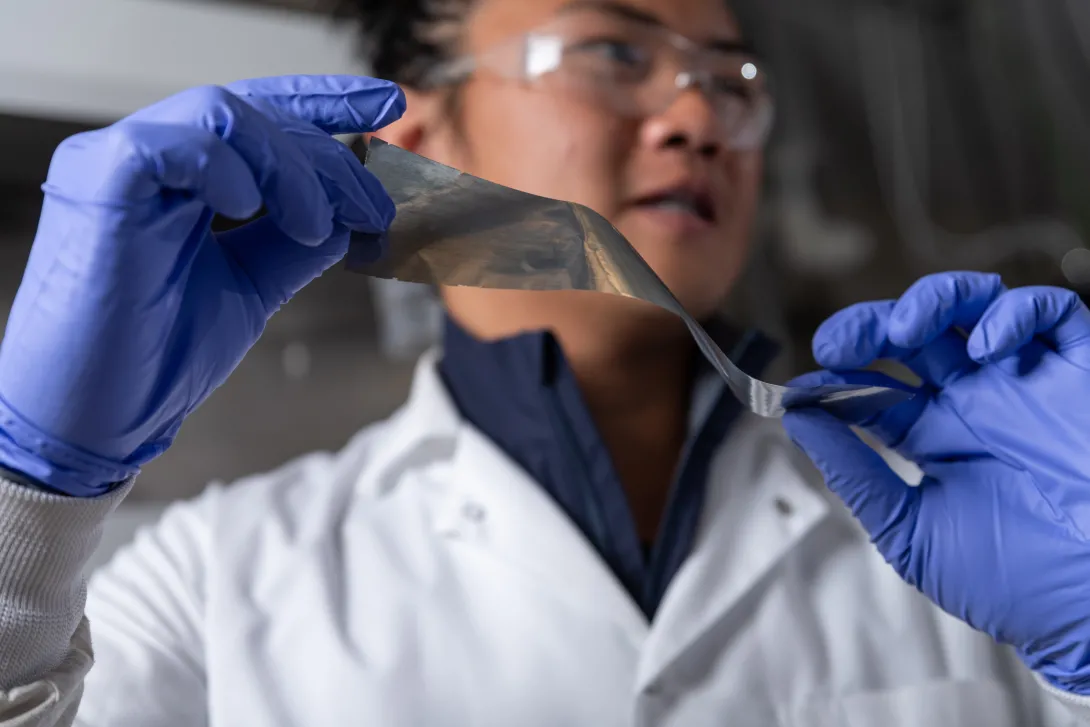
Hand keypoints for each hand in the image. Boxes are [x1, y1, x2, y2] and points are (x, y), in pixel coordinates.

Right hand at [0, 75, 404, 495]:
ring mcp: (117, 164)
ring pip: (222, 115)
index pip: (257, 115)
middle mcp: (146, 158)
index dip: (324, 103)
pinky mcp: (99, 184)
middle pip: (252, 112)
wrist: (100, 419)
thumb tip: (345, 217)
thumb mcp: (249, 287)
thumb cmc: (156, 357)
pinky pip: (174, 145)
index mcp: (178, 177)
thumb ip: (292, 246)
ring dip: (291, 167)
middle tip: (374, 203)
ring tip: (316, 226)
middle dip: (328, 154)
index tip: (388, 106)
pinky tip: (254, 209)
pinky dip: (228, 169)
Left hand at [782, 271, 1089, 692]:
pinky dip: (1014, 312)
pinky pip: (1052, 314)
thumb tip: (798, 419)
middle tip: (839, 344)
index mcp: (934, 436)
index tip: (804, 387)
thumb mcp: (910, 532)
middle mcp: (974, 402)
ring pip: (971, 307)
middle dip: (869, 327)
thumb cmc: (1009, 583)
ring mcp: (1024, 383)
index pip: (875, 388)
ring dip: (931, 301)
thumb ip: (856, 475)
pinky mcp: (1080, 374)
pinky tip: (985, 344)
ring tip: (904, 329)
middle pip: (912, 337)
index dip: (837, 377)